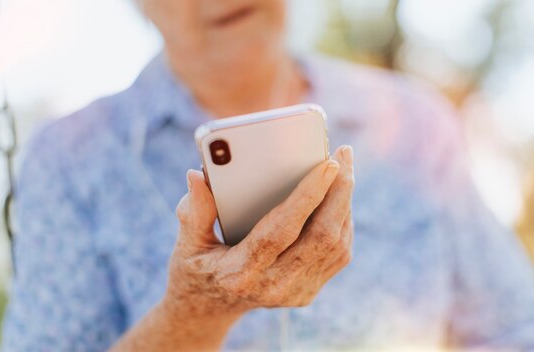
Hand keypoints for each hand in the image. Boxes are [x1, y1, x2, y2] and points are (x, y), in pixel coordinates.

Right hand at [163, 145, 354, 324]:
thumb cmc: (196, 268)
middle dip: (339, 192)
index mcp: (240, 273)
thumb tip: (197, 175)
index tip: (327, 164)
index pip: (280, 232)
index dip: (307, 197)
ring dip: (345, 202)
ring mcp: (295, 292)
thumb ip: (194, 211)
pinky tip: (340, 194)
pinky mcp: (309, 291)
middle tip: (344, 154)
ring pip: (336, 244)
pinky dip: (344, 220)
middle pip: (321, 237)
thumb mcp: (188, 243)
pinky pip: (338, 253)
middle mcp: (273, 286)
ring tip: (345, 168)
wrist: (210, 309)